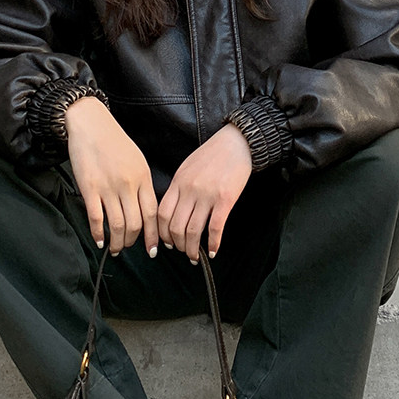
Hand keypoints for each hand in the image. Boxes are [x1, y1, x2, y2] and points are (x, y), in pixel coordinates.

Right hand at [64, 97, 157, 256]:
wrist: (91, 124)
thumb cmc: (114, 142)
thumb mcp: (137, 160)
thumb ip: (142, 184)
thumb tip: (145, 210)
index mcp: (143, 177)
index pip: (152, 213)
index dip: (153, 235)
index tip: (153, 249)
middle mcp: (128, 184)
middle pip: (135, 223)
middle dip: (132, 241)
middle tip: (127, 247)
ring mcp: (108, 186)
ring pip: (117, 224)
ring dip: (116, 242)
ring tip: (114, 248)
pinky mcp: (89, 187)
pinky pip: (96, 217)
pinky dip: (98, 233)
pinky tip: (99, 240)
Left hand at [157, 123, 251, 262]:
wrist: (237, 142)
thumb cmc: (213, 155)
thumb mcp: (188, 167)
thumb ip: (179, 188)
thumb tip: (174, 212)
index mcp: (178, 182)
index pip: (162, 213)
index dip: (162, 233)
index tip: (166, 242)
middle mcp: (190, 189)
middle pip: (175, 226)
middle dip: (177, 244)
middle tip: (183, 251)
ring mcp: (207, 195)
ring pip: (193, 231)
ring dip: (193, 249)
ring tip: (195, 256)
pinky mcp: (225, 199)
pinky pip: (215, 227)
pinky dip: (213, 243)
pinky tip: (213, 251)